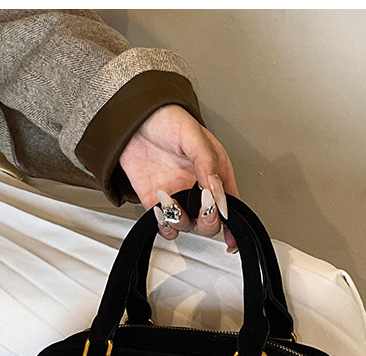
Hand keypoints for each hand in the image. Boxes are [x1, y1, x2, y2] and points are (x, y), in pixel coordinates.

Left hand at [119, 104, 238, 249]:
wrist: (133, 119)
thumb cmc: (167, 120)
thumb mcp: (194, 137)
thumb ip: (208, 165)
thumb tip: (217, 193)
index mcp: (216, 173)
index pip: (230, 204)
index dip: (231, 220)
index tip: (226, 224)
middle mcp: (198, 189)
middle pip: (211, 222)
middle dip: (208, 221)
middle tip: (202, 208)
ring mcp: (178, 197)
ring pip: (188, 226)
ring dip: (181, 220)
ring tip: (171, 200)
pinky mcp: (157, 203)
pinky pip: (165, 225)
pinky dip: (164, 224)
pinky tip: (160, 208)